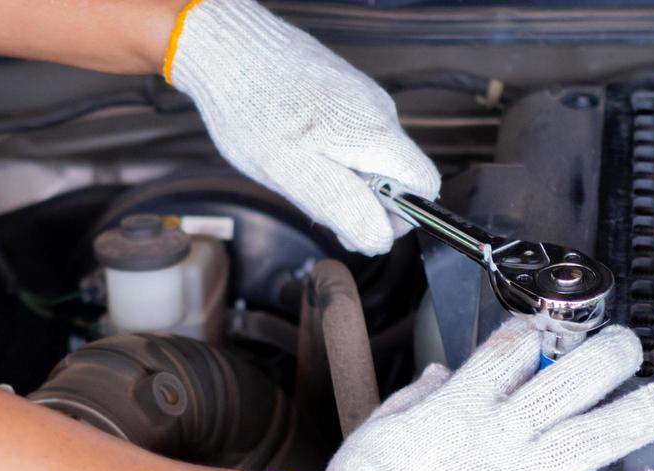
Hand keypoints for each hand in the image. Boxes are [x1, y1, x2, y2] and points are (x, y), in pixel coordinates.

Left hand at [167, 0, 439, 254]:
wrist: (228, 50)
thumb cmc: (252, 110)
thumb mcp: (294, 175)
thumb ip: (344, 208)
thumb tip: (380, 238)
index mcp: (376, 134)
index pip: (424, 188)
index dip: (395, 217)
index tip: (355, 221)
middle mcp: (380, 112)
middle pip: (397, 176)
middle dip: (363, 200)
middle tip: (314, 199)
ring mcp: (364, 98)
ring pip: (372, 158)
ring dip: (343, 177)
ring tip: (298, 168)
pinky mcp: (345, 92)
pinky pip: (353, 138)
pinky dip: (331, 153)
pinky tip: (296, 147)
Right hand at [286, 319, 653, 470]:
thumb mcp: (377, 428)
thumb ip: (417, 399)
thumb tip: (440, 377)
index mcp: (457, 404)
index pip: (512, 350)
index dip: (539, 336)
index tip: (551, 336)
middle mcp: (500, 432)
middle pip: (574, 377)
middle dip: (611, 356)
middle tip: (629, 350)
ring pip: (600, 432)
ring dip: (642, 413)